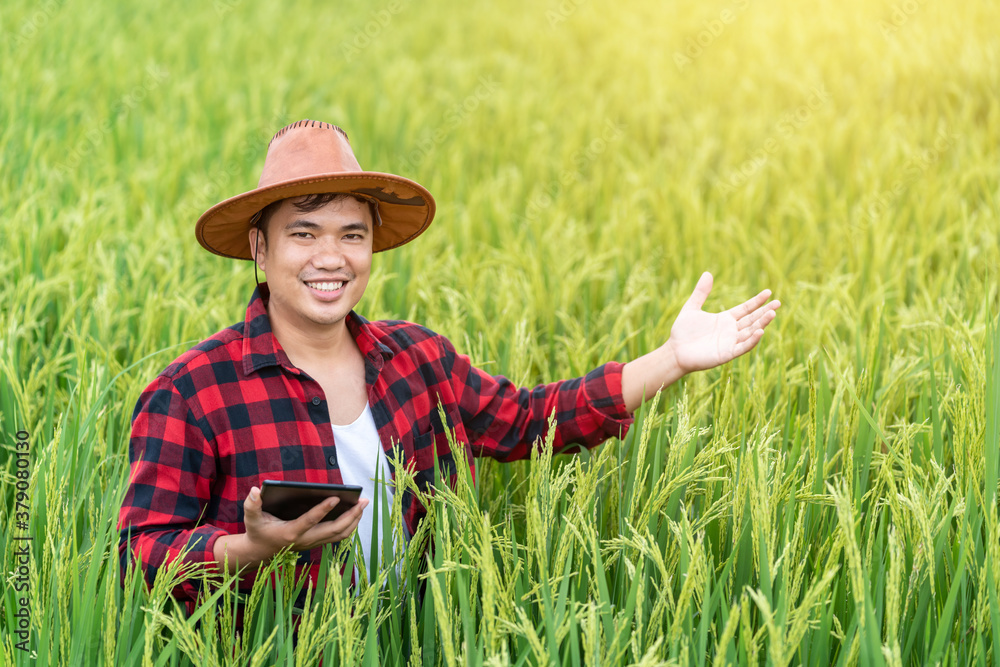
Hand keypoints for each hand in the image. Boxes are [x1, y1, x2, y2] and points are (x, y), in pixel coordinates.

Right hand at [233, 486, 368, 566]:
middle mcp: (305, 539)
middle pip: (333, 530)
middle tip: (363, 501)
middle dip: (350, 516)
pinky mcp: (317, 542)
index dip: (323, 509)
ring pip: (339, 535)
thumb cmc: (257, 532)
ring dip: (354, 520)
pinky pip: (338, 536)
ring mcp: (313, 542)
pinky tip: (355, 513)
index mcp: (291, 532)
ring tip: (362, 505)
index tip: (336, 497)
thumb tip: (255, 489)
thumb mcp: (251, 518)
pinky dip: (349, 525)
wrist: (260, 553)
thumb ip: (251, 505)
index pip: (310, 520)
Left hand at [667, 271, 779, 373]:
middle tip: (778, 303)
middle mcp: (731, 331)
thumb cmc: (683, 332)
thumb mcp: (692, 308)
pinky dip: (752, 340)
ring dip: (762, 323)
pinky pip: (742, 347)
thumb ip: (701, 292)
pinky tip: (760, 331)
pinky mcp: (726, 354)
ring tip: (772, 313)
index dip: (757, 301)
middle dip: (765, 311)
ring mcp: (730, 342)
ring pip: (750, 332)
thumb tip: (707, 273)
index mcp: (725, 319)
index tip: (769, 292)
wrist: (675, 351)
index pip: (746, 309)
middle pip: (752, 319)